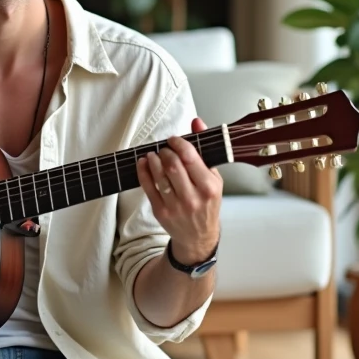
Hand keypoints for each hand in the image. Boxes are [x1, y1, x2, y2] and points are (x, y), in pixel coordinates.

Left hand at [136, 117, 222, 262]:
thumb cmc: (207, 204)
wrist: (198, 235)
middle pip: (173, 166)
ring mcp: (176, 206)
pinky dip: (143, 172)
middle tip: (164, 148)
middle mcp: (193, 197)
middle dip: (165, 151)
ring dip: (153, 160)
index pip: (191, 159)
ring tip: (154, 154)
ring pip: (159, 176)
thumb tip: (197, 122)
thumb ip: (204, 149)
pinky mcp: (161, 211)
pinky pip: (148, 187)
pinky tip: (143, 163)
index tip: (173, 139)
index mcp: (209, 187)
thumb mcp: (214, 178)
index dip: (179, 144)